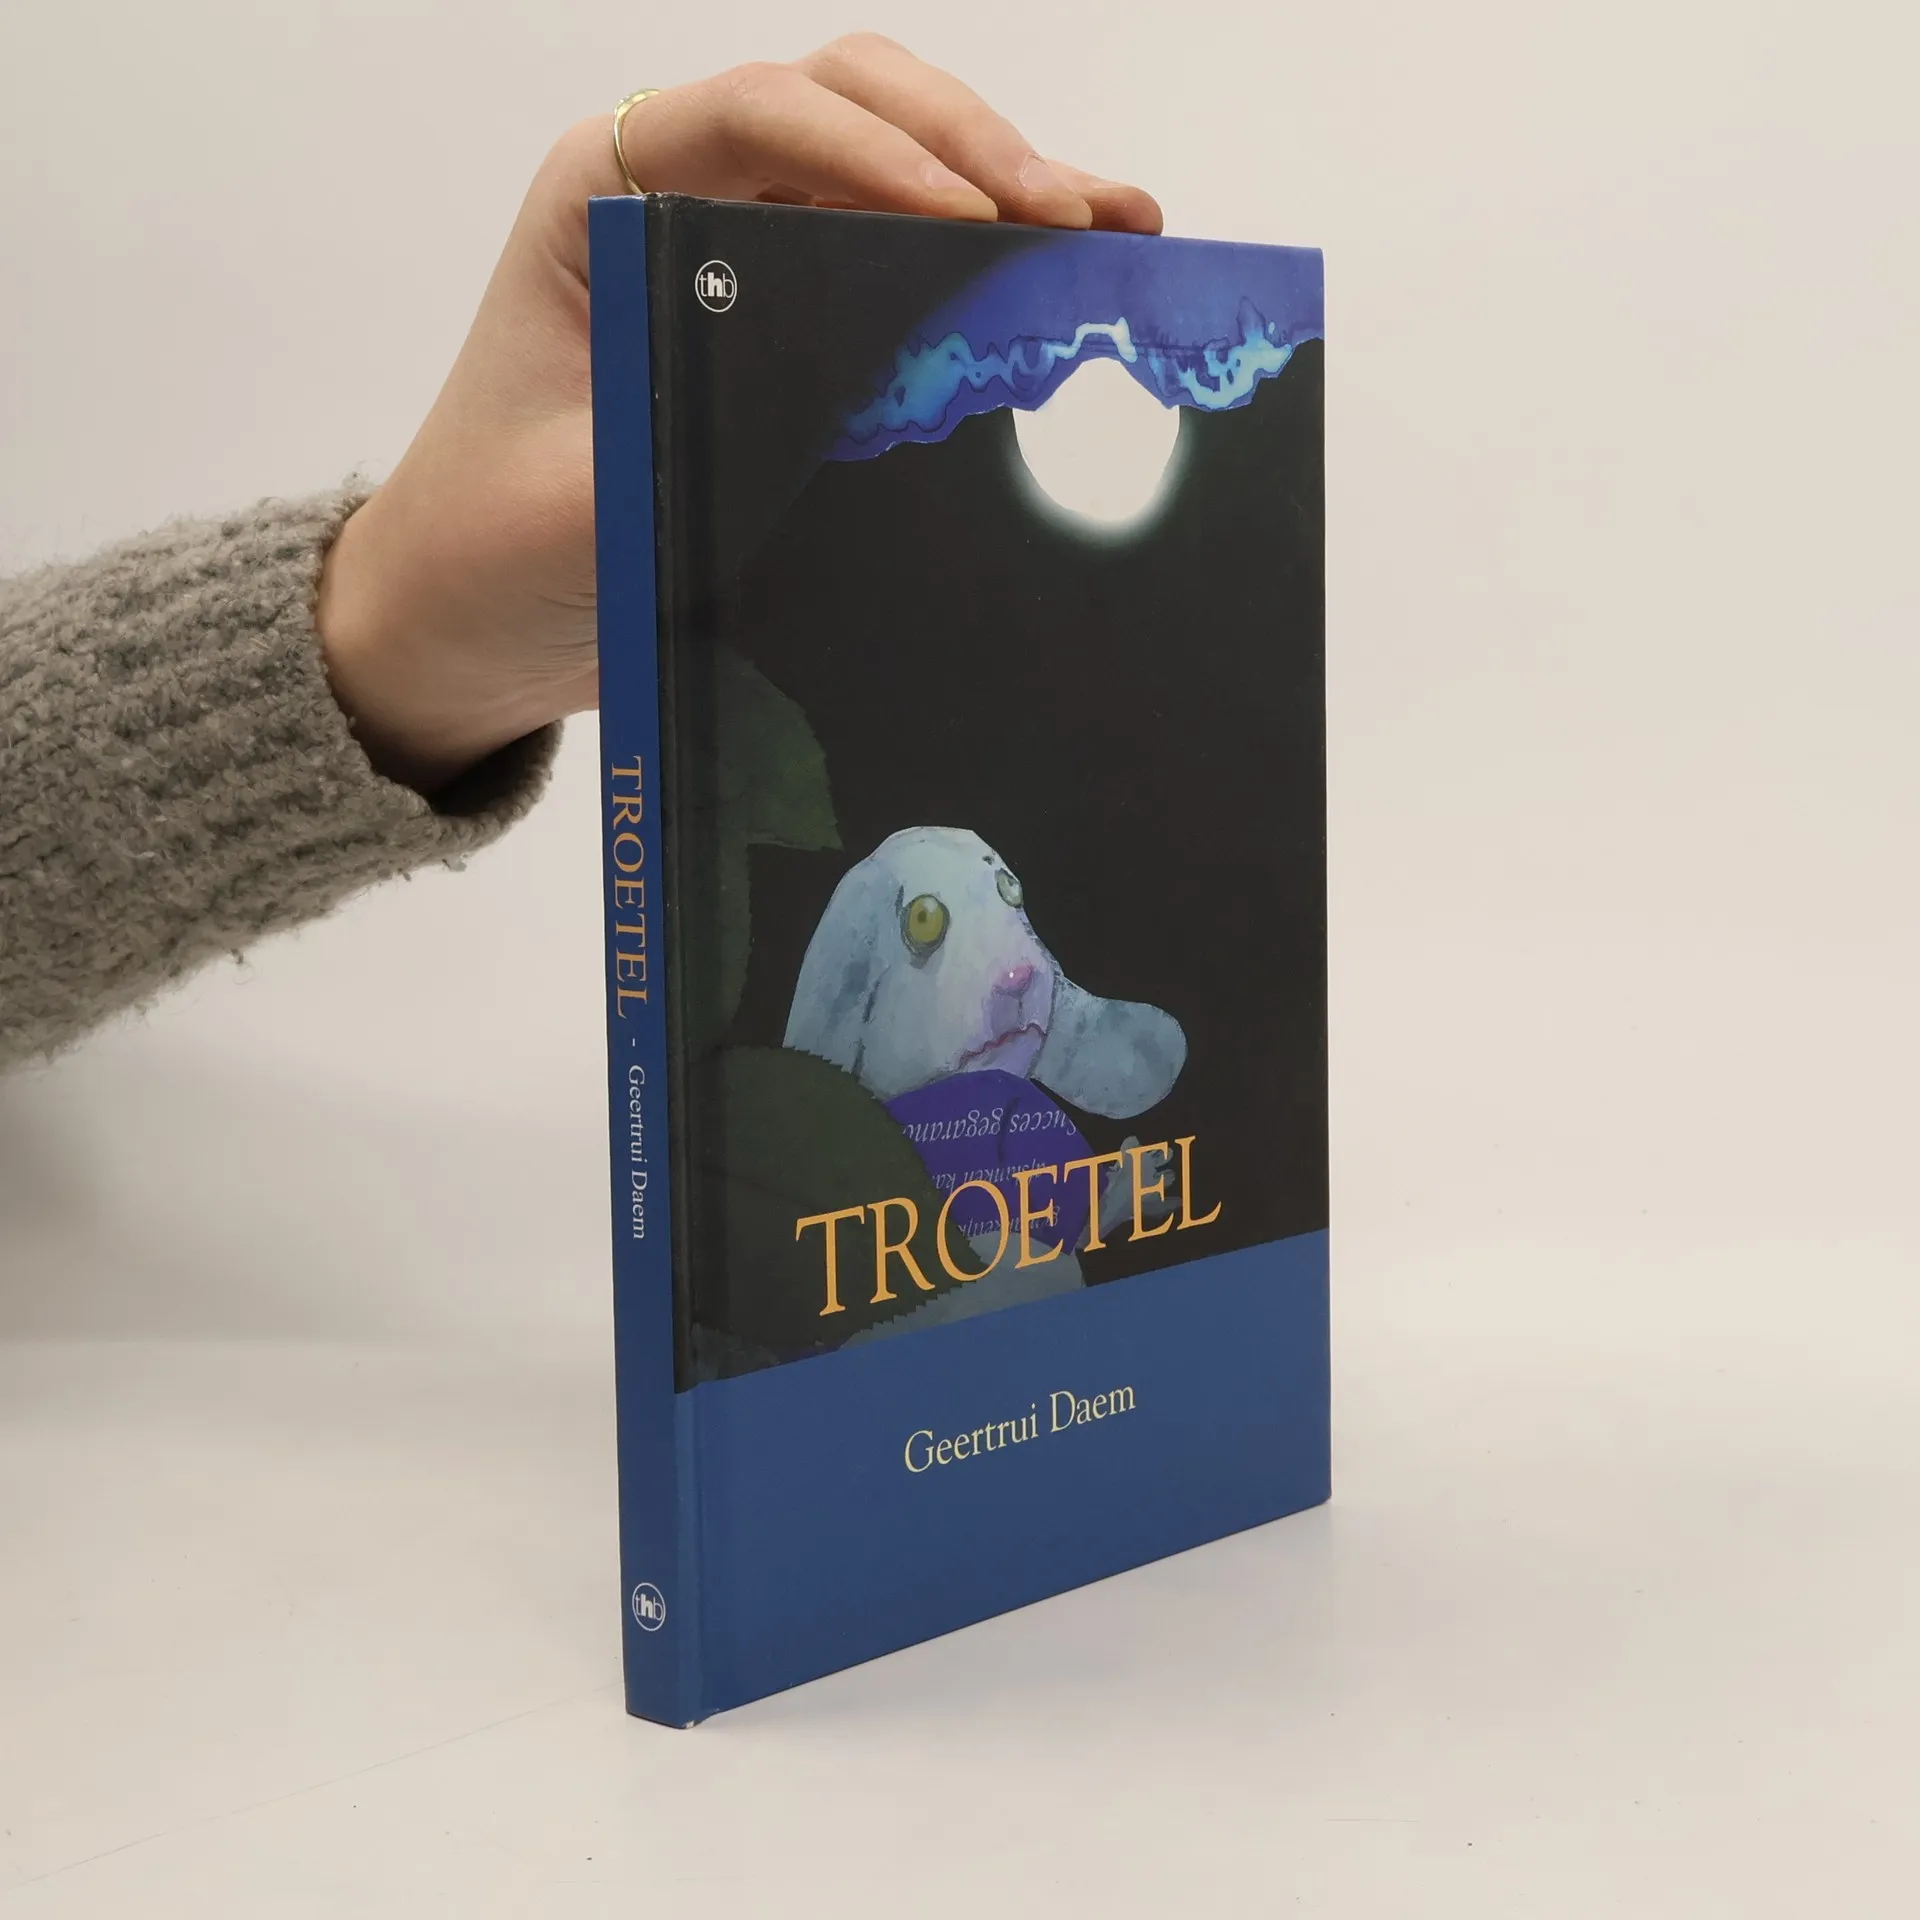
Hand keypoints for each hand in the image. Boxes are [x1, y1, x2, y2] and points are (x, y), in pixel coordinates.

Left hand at [317, 35, 1161, 793]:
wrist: (467, 618)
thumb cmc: (489, 548)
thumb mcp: (585, 503)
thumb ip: (703, 443)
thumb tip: (861, 420)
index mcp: (604, 199)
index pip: (755, 119)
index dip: (876, 153)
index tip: (974, 220)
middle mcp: (679, 200)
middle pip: (846, 108)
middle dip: (969, 148)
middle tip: (1068, 216)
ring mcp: (742, 255)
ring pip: (893, 167)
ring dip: (1003, 187)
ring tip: (1111, 227)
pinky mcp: (788, 325)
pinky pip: (899, 263)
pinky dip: (988, 263)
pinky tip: (1074, 276)